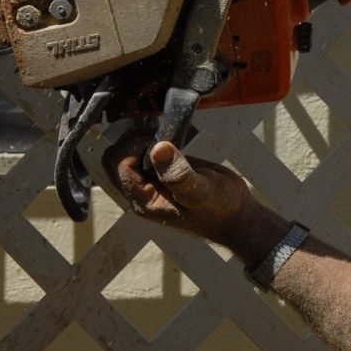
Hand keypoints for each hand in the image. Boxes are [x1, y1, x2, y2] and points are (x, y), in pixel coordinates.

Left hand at [103, 138, 257, 247]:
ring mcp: (150, 181)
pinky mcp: (161, 172)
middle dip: (133, 140)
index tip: (159, 141)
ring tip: (165, 134)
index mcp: (144, 200)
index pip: (120, 164)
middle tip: (160, 134)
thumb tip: (158, 148)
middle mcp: (141, 191)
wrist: (235, 216)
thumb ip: (179, 175)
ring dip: (141, 138)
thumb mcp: (202, 192)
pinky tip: (169, 136)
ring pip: (126, 153)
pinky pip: (142, 152)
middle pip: (115, 158)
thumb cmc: (220, 209)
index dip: (135, 147)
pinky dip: (151, 139)